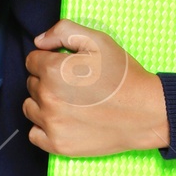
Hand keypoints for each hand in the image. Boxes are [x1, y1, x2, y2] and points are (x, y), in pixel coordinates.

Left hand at [23, 22, 169, 157]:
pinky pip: (34, 134)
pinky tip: (63, 121)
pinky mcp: (58, 145)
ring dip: (43, 103)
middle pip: (31, 84)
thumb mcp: (98, 40)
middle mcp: (48, 98)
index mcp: (54, 70)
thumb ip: (64, 31)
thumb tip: (40, 41)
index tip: (66, 67)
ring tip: (69, 102)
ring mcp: (51, 124)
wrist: (146, 112)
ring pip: (30, 108)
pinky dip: (44, 128)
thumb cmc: (124, 77)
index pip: (32, 61)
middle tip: (73, 85)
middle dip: (47, 81)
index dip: (49, 60)